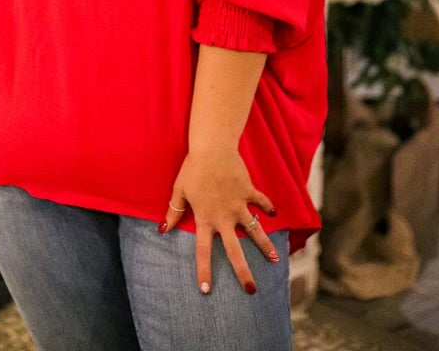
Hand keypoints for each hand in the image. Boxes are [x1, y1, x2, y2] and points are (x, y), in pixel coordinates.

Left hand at [160, 148, 277, 295]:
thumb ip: (174, 212)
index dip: (204, 271)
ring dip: (265, 245)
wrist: (213, 148)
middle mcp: (224, 217)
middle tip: (251, 290)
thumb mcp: (179, 190)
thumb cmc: (193, 168)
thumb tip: (163, 230)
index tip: (206, 291)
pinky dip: (267, 207)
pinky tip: (274, 213)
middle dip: (243, 272)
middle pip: (234, 251)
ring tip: (275, 259)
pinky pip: (261, 201)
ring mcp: (239, 205)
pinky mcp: (249, 191)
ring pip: (255, 231)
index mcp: (205, 219)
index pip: (203, 251)